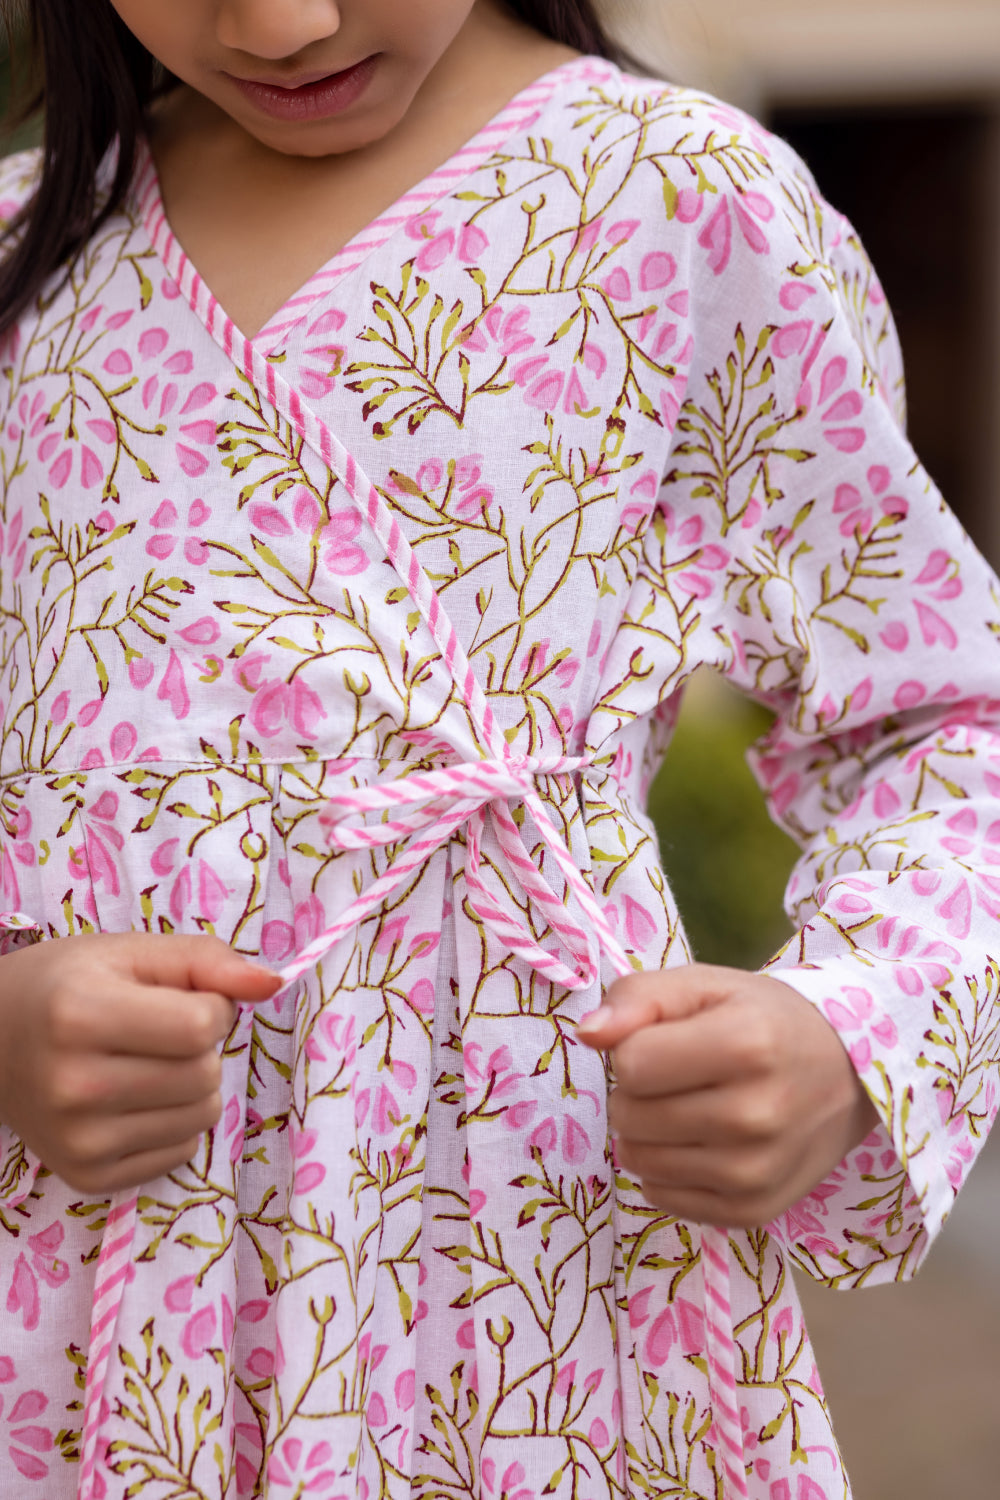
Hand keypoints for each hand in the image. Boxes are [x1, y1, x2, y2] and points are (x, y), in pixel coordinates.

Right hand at [0, 932, 278, 1192]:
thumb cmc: (67, 986)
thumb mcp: (131, 953)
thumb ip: (207, 960)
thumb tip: (273, 983)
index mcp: (82, 1016)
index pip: (202, 1026)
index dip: (210, 1006)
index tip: (180, 999)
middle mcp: (76, 1085)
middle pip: (205, 1075)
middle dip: (201, 1047)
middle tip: (158, 1032)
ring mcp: (80, 1140)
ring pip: (202, 1116)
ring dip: (193, 1086)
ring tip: (146, 1064)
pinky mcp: (88, 1176)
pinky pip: (181, 1152)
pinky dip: (175, 1123)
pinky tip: (135, 1099)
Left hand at [577, 963, 877, 1227]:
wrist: (849, 1074)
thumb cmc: (766, 1019)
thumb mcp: (706, 984)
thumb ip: (639, 997)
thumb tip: (588, 1033)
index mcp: (747, 1045)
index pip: (630, 1064)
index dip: (635, 1048)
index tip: (668, 1041)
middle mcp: (755, 1116)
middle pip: (630, 1115)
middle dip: (638, 1091)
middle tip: (681, 1076)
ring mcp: (756, 1172)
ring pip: (639, 1161)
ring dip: (648, 1132)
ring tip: (690, 1107)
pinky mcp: (753, 1211)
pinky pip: (663, 1199)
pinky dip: (667, 1171)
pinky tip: (701, 1144)